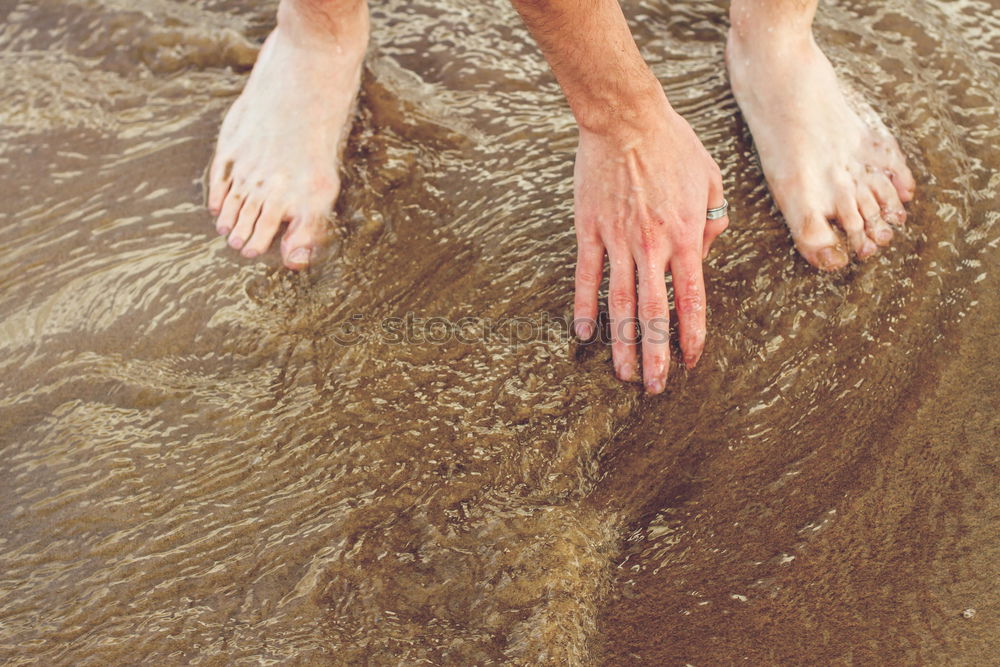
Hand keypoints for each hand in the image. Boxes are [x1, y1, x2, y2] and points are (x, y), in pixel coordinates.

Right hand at [571, 98, 727, 393]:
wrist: (626, 119)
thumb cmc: (673, 145)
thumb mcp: (711, 180)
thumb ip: (714, 223)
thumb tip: (704, 254)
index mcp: (687, 237)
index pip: (691, 300)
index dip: (691, 336)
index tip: (690, 362)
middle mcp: (652, 247)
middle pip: (654, 314)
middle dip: (656, 356)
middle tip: (655, 388)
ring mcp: (617, 241)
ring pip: (620, 304)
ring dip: (623, 344)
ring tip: (624, 374)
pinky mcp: (589, 231)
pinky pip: (587, 277)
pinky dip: (585, 308)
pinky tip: (584, 334)